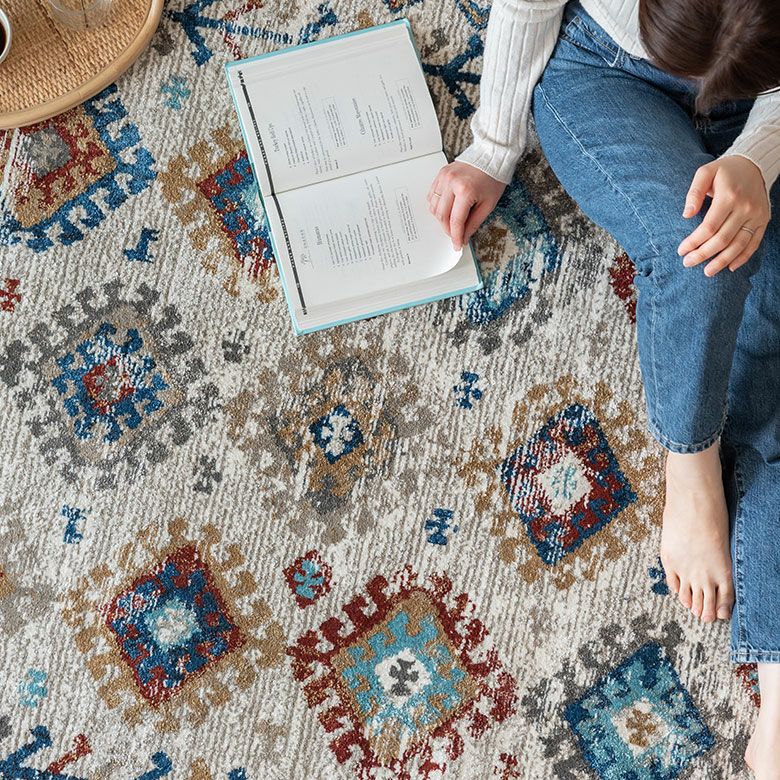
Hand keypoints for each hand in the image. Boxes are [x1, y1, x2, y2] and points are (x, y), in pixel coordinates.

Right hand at [427, 161, 506, 249]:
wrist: (490, 155)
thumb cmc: (492, 178)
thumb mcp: (488, 204)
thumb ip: (474, 222)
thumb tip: (464, 237)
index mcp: (465, 190)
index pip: (456, 221)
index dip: (456, 236)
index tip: (457, 245)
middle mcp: (451, 183)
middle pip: (442, 216)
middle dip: (448, 230)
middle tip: (455, 235)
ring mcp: (444, 177)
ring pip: (434, 207)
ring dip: (441, 219)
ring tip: (452, 222)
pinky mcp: (440, 174)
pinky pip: (431, 196)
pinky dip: (436, 206)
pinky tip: (446, 209)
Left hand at [677, 156, 769, 275]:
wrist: (754, 165)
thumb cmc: (724, 171)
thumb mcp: (705, 172)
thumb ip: (694, 192)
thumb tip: (686, 215)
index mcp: (729, 196)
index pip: (709, 227)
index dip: (694, 241)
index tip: (681, 251)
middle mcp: (745, 207)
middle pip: (722, 239)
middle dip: (703, 254)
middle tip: (688, 263)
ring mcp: (756, 215)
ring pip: (739, 245)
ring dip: (722, 261)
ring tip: (707, 272)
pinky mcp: (763, 220)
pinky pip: (754, 243)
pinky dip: (743, 257)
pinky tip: (730, 267)